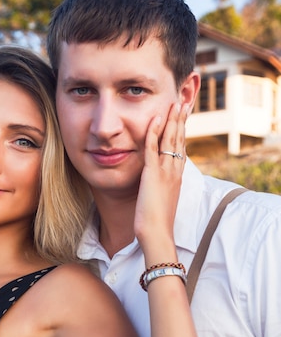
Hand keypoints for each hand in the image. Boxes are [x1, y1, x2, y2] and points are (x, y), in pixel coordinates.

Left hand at [134, 102, 187, 265]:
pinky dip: (154, 132)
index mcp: (176, 177)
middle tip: (182, 103)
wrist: (157, 233)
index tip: (183, 119)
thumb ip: (161, 188)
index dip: (182, 133)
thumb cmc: (157, 223)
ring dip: (171, 121)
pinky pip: (153, 148)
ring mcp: (165, 172)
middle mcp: (174, 171)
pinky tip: (155, 119)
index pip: (181, 149)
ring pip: (170, 141)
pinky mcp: (152, 174)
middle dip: (181, 121)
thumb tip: (157, 185)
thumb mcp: (161, 201)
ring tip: (174, 104)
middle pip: (179, 140)